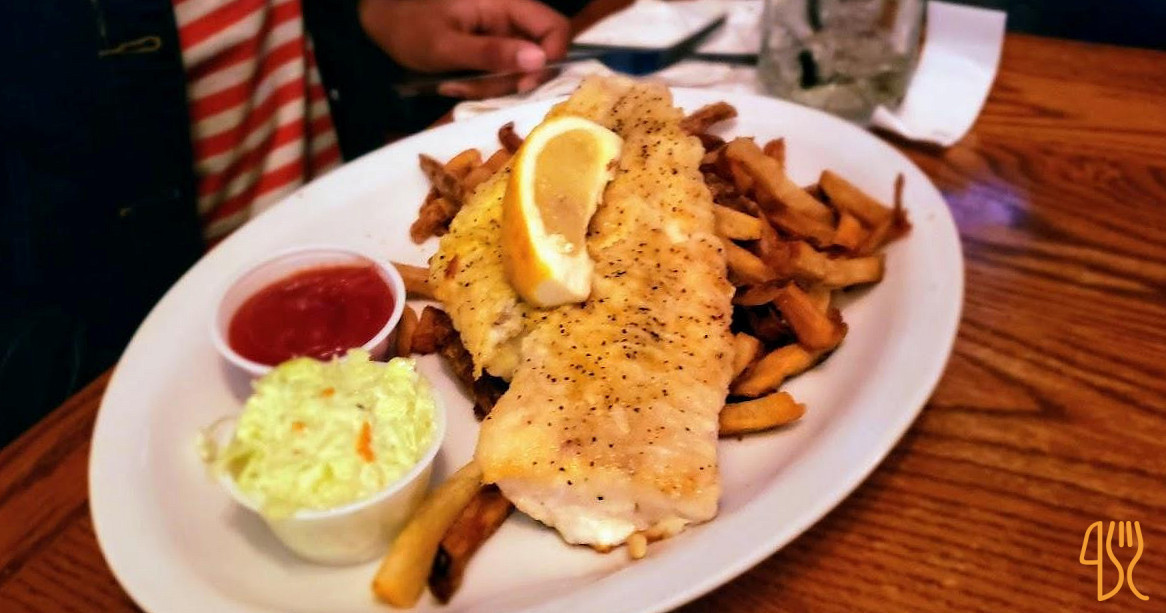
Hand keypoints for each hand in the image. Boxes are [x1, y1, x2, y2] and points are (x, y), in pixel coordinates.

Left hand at [359, 0, 569, 98]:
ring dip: (494, 84)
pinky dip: (485, 83)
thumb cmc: (411, 28)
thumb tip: (539, 60)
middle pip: (541, 53)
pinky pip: (504, 72)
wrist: (385, 23)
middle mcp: (511, 16)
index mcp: (505, 3)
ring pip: (522, 68)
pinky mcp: (494, 48)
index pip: (555, 28)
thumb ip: (493, 53)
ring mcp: (503, 34)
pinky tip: (460, 80)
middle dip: (514, 78)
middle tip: (478, 87)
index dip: (551, 58)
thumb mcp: (448, 46)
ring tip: (458, 82)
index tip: (524, 84)